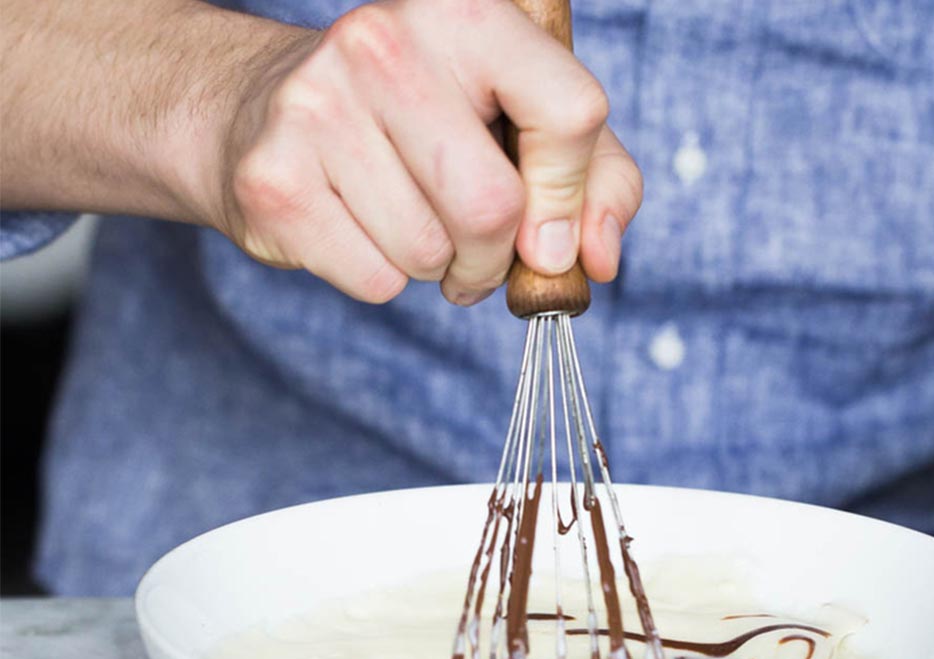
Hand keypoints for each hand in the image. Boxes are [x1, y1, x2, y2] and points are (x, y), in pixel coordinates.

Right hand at [207, 0, 641, 303]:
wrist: (261, 106)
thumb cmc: (420, 117)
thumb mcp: (521, 120)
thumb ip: (593, 179)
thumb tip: (596, 260)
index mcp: (465, 12)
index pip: (570, 112)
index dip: (571, 193)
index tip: (550, 231)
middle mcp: (385, 43)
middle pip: (492, 205)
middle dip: (495, 256)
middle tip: (478, 252)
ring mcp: (318, 107)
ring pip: (430, 253)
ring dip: (438, 267)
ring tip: (411, 222)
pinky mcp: (272, 178)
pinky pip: (375, 280)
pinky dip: (384, 278)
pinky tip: (360, 227)